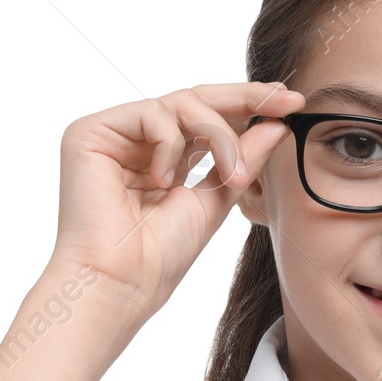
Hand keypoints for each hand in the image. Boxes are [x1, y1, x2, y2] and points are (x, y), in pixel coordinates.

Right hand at [50, 82, 304, 314]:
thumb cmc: (162, 255)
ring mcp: (113, 135)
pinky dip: (171, 145)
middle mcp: (136, 141)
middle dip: (245, 99)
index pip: (208, 118)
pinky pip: (151, 113)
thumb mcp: (218, 198)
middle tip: (284, 102)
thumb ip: (244, 158)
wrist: (123, 282)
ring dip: (218, 135)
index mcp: (163, 158)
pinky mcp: (90, 132)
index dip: (249, 106)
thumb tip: (277, 124)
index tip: (291, 105)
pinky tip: (164, 182)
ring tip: (232, 177)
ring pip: (180, 102)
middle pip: (195, 99)